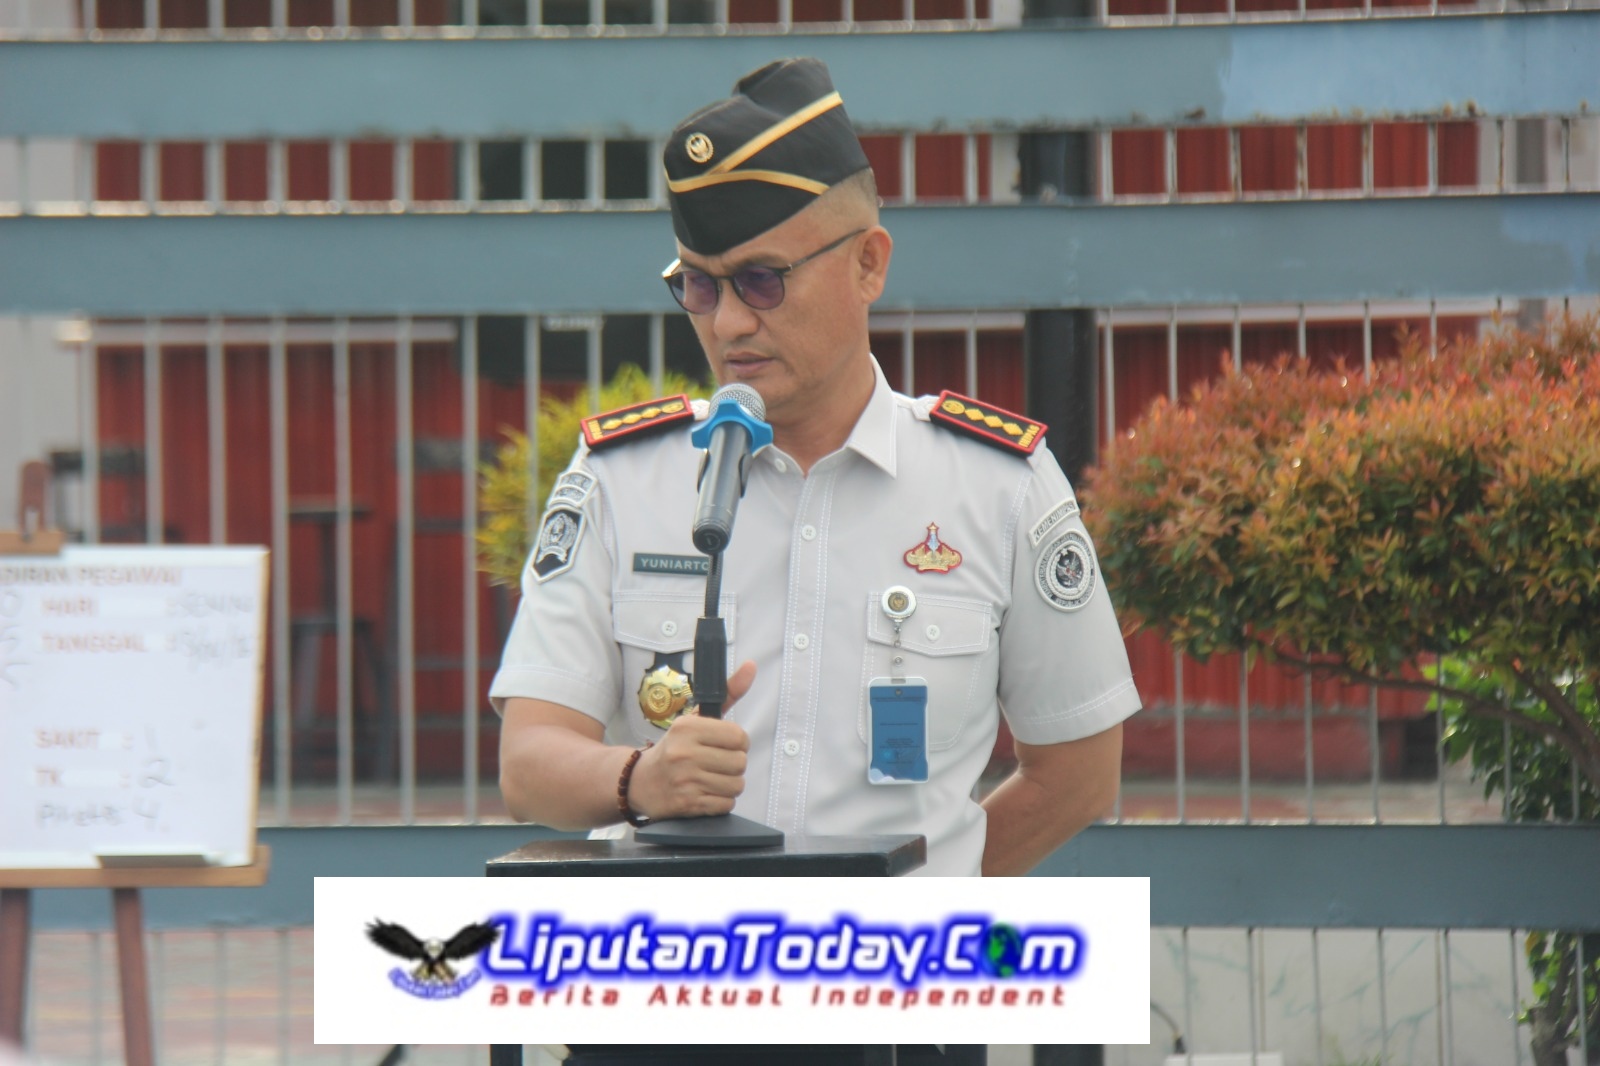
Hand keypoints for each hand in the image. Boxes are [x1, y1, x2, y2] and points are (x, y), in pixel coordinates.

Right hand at [629, 661, 756, 820]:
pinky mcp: (687, 804)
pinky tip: (705, 792)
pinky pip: (725, 804)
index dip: (738, 743)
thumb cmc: (675, 747)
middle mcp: (684, 753)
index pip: (739, 736)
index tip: (725, 744)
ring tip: (711, 778)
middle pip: (740, 763)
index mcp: (687, 727)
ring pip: (736, 786)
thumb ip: (727, 693)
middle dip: (733, 765)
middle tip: (717, 763)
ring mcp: (685, 781)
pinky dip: (720, 801)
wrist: (638, 781)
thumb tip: (751, 666)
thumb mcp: (695, 718)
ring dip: (728, 784)